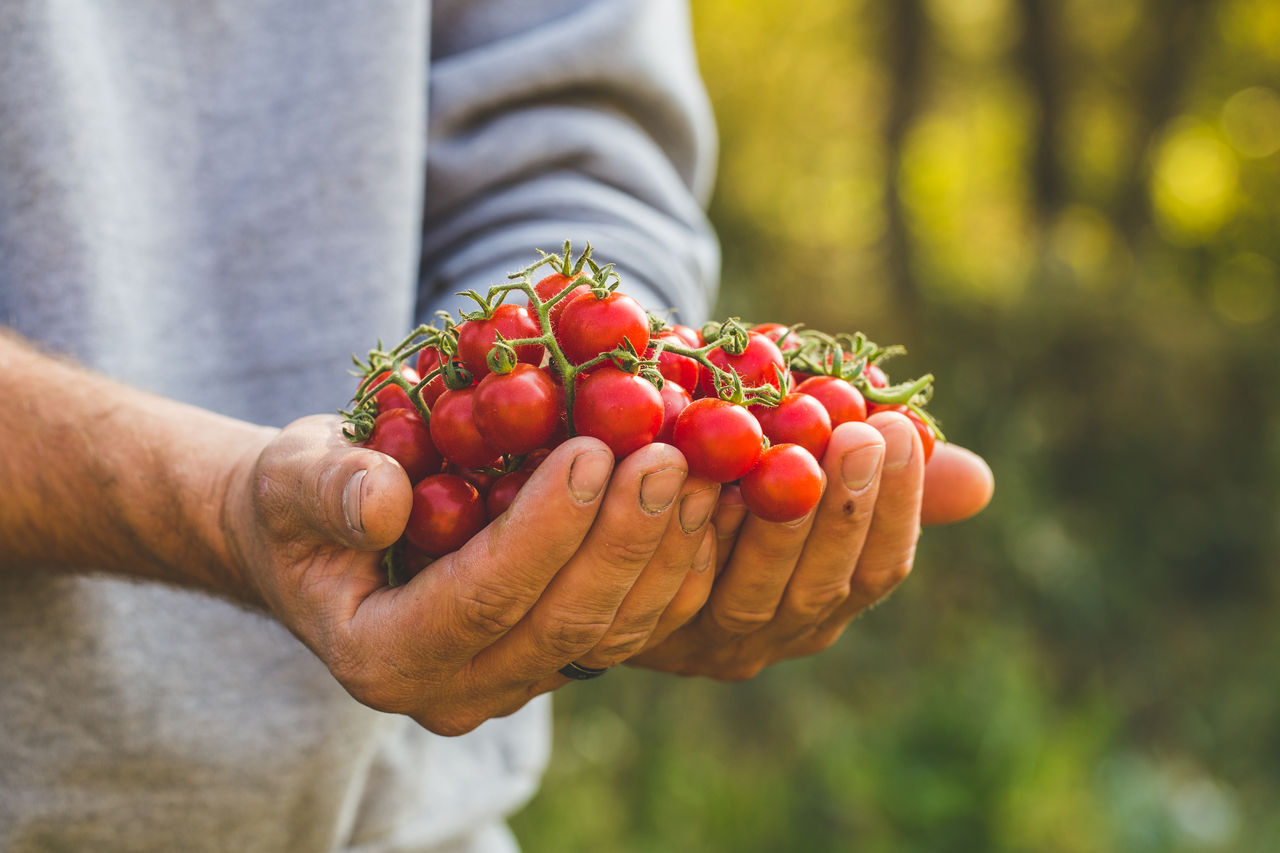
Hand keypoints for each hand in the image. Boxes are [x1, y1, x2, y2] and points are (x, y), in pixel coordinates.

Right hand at [223, 416, 714, 734]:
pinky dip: (675, 566)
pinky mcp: (555, 655)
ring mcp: (513, 680)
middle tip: (668, 455)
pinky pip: (632, 625)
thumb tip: (384, 499)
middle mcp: (455, 689)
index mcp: (383, 657)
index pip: (482, 599)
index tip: (592, 449)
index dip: (544, 528)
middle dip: (624, 539)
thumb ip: (327, 489)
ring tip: (701, 467)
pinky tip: (705, 499)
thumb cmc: (299, 501)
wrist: (323, 540)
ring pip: (612, 634)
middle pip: (563, 626)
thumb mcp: (291, 480)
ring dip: (665, 551)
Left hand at [628, 411, 992, 678]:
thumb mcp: (812, 463)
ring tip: (790, 448)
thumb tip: (981, 484)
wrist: (619, 489)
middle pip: (820, 590)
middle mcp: (769, 634)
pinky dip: (692, 530)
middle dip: (844, 511)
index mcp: (824, 604)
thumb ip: (885, 476)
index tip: (901, 432)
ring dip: (776, 524)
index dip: (897, 506)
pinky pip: (674, 585)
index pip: (879, 572)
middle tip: (857, 432)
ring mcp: (705, 639)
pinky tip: (699, 470)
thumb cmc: (735, 470)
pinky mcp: (641, 626)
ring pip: (753, 597)